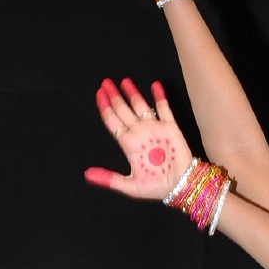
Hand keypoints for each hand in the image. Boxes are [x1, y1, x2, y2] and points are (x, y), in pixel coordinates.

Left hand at [84, 77, 193, 199]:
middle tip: (106, 82)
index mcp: (129, 145)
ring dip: (132, 93)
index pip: (113, 121)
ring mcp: (154, 129)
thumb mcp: (130, 187)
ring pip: (140, 106)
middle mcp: (140, 134)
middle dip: (114, 96)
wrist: (181, 186)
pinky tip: (155, 85)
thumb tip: (87, 175)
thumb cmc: (157, 188)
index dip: (105, 107)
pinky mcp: (170, 128)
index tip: (99, 93)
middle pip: (123, 110)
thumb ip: (109, 179)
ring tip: (124, 81)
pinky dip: (159, 96)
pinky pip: (164, 108)